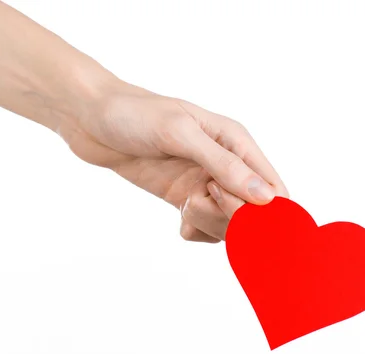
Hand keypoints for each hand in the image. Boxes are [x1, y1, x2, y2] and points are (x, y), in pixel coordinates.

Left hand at [57, 79, 287, 241]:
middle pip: (252, 213)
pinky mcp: (181, 196)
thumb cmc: (134, 114)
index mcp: (235, 142)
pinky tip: (179, 219)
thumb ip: (223, 165)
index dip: (266, 212)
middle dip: (229, 217)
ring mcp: (202, 182)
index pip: (274, 188)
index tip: (235, 215)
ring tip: (184, 205)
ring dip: (207, 223)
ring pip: (227, 224)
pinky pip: (202, 227)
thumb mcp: (179, 134)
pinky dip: (194, 229)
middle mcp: (224, 164)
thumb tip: (266, 198)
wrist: (90, 118)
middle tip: (197, 200)